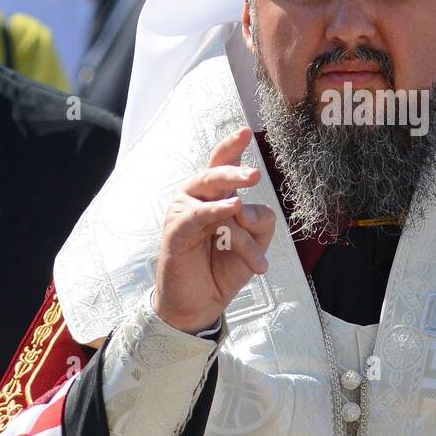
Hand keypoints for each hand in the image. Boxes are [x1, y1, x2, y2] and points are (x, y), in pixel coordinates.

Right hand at [152, 127, 275, 333]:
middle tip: (255, 175)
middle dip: (236, 172)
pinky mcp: (176, 231)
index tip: (245, 131)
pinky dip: (215, 210)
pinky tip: (232, 207)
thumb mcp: (255, 243)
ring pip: (217, 200)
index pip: (223, 164)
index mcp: (215, 195)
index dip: (232, 146)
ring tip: (248, 220)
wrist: (201, 304)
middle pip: (216, 173)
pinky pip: (198, 215)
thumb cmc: (224, 267)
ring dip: (238, 220)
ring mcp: (184, 212)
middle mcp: (197, 197)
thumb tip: (248, 208)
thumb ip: (259, 222)